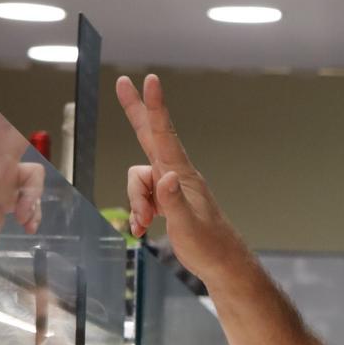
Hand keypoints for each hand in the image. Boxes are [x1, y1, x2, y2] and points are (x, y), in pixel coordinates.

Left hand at [0, 115, 43, 262]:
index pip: (2, 139)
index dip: (11, 121)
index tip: (20, 105)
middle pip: (28, 169)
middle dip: (33, 192)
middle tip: (24, 214)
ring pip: (30, 186)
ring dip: (34, 204)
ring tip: (26, 224)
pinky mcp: (1, 207)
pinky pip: (26, 203)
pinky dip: (32, 213)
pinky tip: (27, 227)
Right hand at [117, 74, 251, 285]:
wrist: (221, 263)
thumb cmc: (209, 245)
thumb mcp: (188, 226)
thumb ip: (174, 202)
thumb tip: (165, 177)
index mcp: (182, 174)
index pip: (164, 134)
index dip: (155, 107)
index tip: (151, 80)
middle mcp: (174, 174)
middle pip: (149, 136)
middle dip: (135, 111)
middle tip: (122, 83)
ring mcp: (170, 187)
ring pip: (137, 180)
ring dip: (135, 202)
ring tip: (145, 224)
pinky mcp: (166, 200)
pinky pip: (141, 198)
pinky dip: (137, 213)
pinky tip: (142, 229)